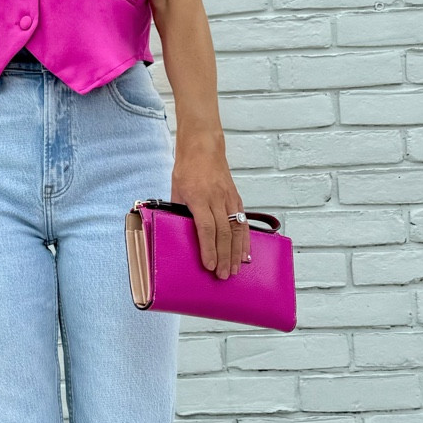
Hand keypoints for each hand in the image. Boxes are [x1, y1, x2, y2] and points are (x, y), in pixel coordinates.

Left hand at [171, 140, 248, 278]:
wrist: (204, 147)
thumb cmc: (187, 168)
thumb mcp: (176, 190)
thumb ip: (179, 212)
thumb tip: (181, 233)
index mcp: (198, 198)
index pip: (206, 228)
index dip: (208, 249)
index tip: (210, 266)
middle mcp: (217, 199)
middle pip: (224, 233)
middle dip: (224, 256)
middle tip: (224, 275)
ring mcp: (229, 198)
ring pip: (236, 229)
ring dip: (236, 251)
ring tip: (236, 269)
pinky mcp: (236, 198)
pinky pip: (242, 222)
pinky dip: (245, 238)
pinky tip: (245, 252)